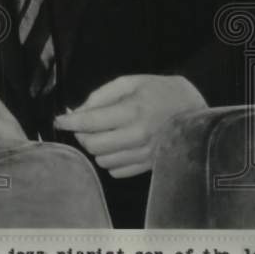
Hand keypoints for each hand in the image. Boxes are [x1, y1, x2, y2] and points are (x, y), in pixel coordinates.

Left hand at [53, 75, 206, 178]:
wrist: (195, 109)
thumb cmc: (159, 91)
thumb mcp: (130, 82)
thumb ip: (101, 96)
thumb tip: (77, 111)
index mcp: (133, 111)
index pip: (90, 122)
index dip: (69, 122)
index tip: (59, 120)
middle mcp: (138, 136)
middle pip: (92, 145)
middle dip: (81, 135)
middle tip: (84, 125)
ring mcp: (145, 154)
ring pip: (102, 160)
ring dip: (96, 148)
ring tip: (103, 134)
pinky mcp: (149, 166)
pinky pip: (117, 171)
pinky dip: (110, 160)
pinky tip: (116, 146)